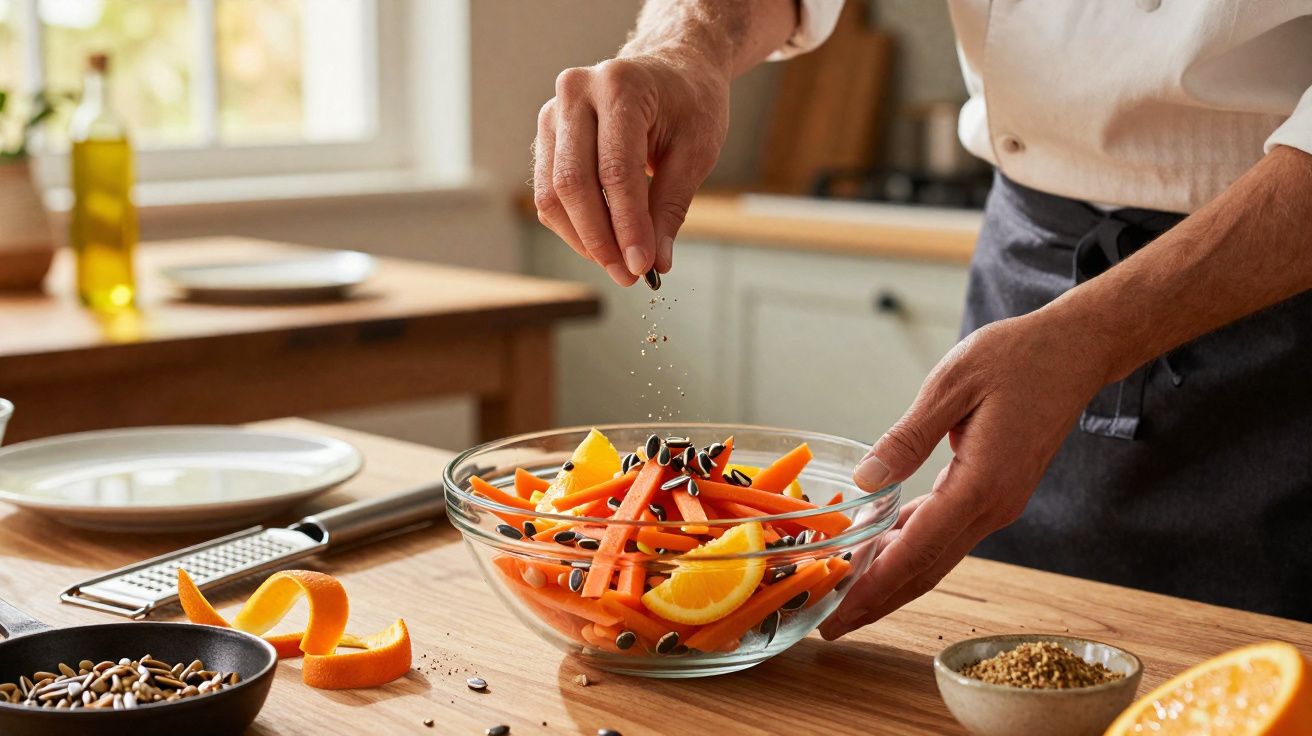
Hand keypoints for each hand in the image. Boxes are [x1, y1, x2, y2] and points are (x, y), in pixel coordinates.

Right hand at [533, 53, 728, 284]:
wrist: (671, 67)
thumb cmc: (689, 103)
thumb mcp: (697, 150)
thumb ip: (671, 206)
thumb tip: (656, 263)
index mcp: (621, 86)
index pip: (615, 171)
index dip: (627, 226)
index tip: (642, 266)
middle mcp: (576, 93)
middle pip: (573, 183)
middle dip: (600, 239)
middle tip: (628, 275)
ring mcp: (553, 113)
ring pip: (552, 193)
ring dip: (583, 238)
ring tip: (618, 264)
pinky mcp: (546, 135)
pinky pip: (549, 193)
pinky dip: (573, 225)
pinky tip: (603, 242)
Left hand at [820, 312, 1111, 638]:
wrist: (1076, 350)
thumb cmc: (1019, 357)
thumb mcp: (953, 383)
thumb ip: (908, 436)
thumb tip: (868, 479)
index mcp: (982, 483)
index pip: (919, 550)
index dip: (875, 585)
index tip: (840, 611)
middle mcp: (993, 505)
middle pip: (927, 569)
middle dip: (878, 601)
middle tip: (830, 624)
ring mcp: (997, 503)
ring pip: (936, 555)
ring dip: (892, 579)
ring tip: (845, 595)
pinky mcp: (994, 492)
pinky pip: (946, 530)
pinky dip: (911, 547)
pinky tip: (879, 549)